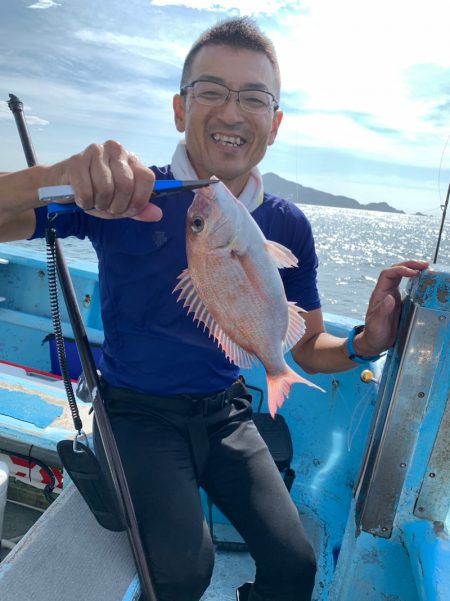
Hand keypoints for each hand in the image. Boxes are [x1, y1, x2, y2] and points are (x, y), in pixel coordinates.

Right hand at [47, 140, 161, 220]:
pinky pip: (86, 191)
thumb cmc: (96, 192)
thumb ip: (138, 209)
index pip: (146, 178)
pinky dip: (85, 202)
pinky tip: (82, 199)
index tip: (129, 210)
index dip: (139, 200)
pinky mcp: (76, 160)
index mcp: (131, 159)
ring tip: (95, 202)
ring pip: (106, 189)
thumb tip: (157, 215)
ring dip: (100, 204)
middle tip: (108, 208)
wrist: (63, 185)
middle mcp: (116, 150)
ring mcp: (96, 152)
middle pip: (126, 185)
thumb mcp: (120, 203)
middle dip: (118, 206)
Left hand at [354, 260, 428, 355]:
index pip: (387, 274)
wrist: (375, 341)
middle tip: (424, 265)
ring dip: (412, 269)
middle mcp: (385, 292)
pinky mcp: (399, 301)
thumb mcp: (376, 324)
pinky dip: (416, 281)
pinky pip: (407, 286)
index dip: (400, 270)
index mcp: (379, 294)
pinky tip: (424, 281)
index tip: (413, 273)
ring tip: (426, 268)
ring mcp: (392, 295)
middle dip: (409, 265)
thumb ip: (382, 311)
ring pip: (401, 276)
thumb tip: (390, 297)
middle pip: (395, 270)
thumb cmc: (374, 333)